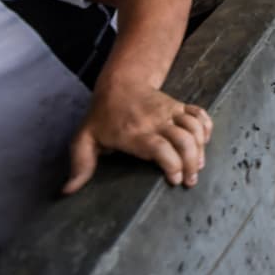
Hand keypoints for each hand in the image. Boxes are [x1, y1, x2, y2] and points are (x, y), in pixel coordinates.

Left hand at [64, 85, 212, 193]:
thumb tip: (68, 191)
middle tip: (191, 180)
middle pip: (184, 140)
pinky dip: (207, 127)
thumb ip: (80, 166)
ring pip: (195, 128)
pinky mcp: (179, 106)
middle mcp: (157, 122)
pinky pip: (200, 114)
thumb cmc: (102, 116)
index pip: (161, 149)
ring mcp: (170, 112)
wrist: (120, 82)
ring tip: (198, 165)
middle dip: (192, 162)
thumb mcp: (85, 139)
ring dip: (201, 148)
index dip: (172, 165)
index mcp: (135, 133)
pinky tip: (204, 142)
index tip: (174, 180)